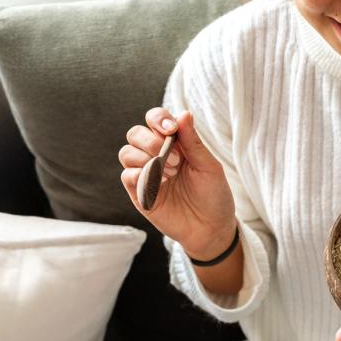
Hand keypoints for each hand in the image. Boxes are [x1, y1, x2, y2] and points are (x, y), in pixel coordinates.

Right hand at [118, 107, 235, 257]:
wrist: (211, 228)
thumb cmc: (213, 195)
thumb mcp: (208, 166)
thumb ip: (193, 142)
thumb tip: (184, 113)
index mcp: (174, 144)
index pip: (155, 119)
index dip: (159, 119)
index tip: (172, 129)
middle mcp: (156, 156)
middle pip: (135, 133)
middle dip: (151, 140)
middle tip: (176, 159)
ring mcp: (145, 174)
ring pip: (126, 152)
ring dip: (147, 158)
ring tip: (171, 173)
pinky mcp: (139, 193)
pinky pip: (127, 176)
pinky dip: (141, 175)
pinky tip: (162, 183)